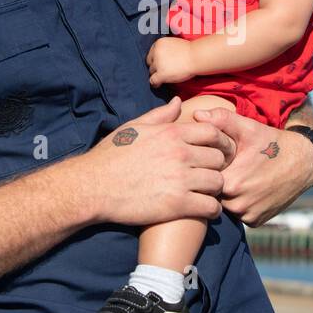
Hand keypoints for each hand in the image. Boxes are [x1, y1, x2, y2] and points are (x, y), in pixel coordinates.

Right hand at [77, 96, 235, 225]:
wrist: (93, 186)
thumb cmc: (111, 156)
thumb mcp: (135, 127)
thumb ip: (160, 116)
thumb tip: (178, 102)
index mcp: (172, 133)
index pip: (213, 132)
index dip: (219, 143)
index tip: (216, 153)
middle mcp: (180, 153)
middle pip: (219, 158)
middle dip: (218, 167)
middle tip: (211, 175)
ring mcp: (180, 179)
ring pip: (218, 182)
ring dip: (215, 189)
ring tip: (206, 193)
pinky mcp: (177, 204)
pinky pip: (211, 207)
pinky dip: (212, 210)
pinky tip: (204, 209)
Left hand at [146, 37, 196, 85]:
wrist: (196, 57)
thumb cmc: (190, 51)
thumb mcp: (174, 43)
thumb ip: (166, 48)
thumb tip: (163, 56)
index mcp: (159, 43)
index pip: (151, 53)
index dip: (155, 59)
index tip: (159, 63)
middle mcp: (156, 52)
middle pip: (150, 62)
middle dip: (155, 67)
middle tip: (162, 71)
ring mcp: (158, 63)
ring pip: (151, 72)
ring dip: (157, 74)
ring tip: (163, 77)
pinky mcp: (161, 74)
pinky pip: (153, 80)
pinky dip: (155, 83)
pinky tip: (159, 84)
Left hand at [192, 108, 312, 226]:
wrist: (303, 162)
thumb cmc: (272, 143)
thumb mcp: (248, 128)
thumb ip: (221, 120)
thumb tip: (196, 114)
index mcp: (231, 183)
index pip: (204, 179)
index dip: (207, 168)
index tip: (217, 159)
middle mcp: (238, 204)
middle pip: (213, 194)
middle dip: (216, 182)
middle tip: (230, 167)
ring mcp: (248, 215)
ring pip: (224, 205)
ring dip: (227, 194)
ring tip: (239, 177)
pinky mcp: (255, 221)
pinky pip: (238, 214)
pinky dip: (240, 203)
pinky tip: (248, 189)